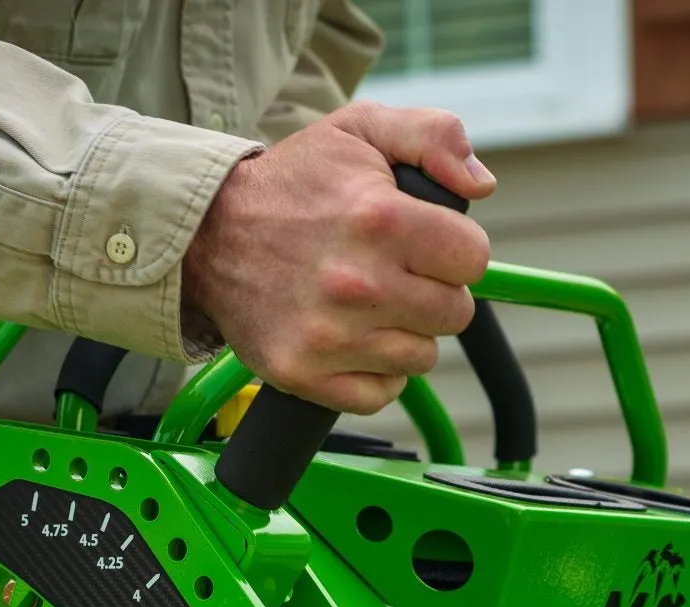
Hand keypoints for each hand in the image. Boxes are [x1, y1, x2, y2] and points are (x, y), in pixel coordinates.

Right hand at [184, 103, 493, 413]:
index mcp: (379, 219)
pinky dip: (375, 372)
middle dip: (434, 291)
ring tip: (369, 302)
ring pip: (421, 357)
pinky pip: (380, 394)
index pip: (473, 258)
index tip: (429, 243)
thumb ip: (434, 136)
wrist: (207, 235)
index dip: (457, 248)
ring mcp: (329, 336)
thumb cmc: (292, 183)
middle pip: (454, 314)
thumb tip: (482, 184)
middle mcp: (357, 283)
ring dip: (406, 333)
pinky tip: (352, 338)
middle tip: (397, 272)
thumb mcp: (359, 129)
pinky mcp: (305, 374)